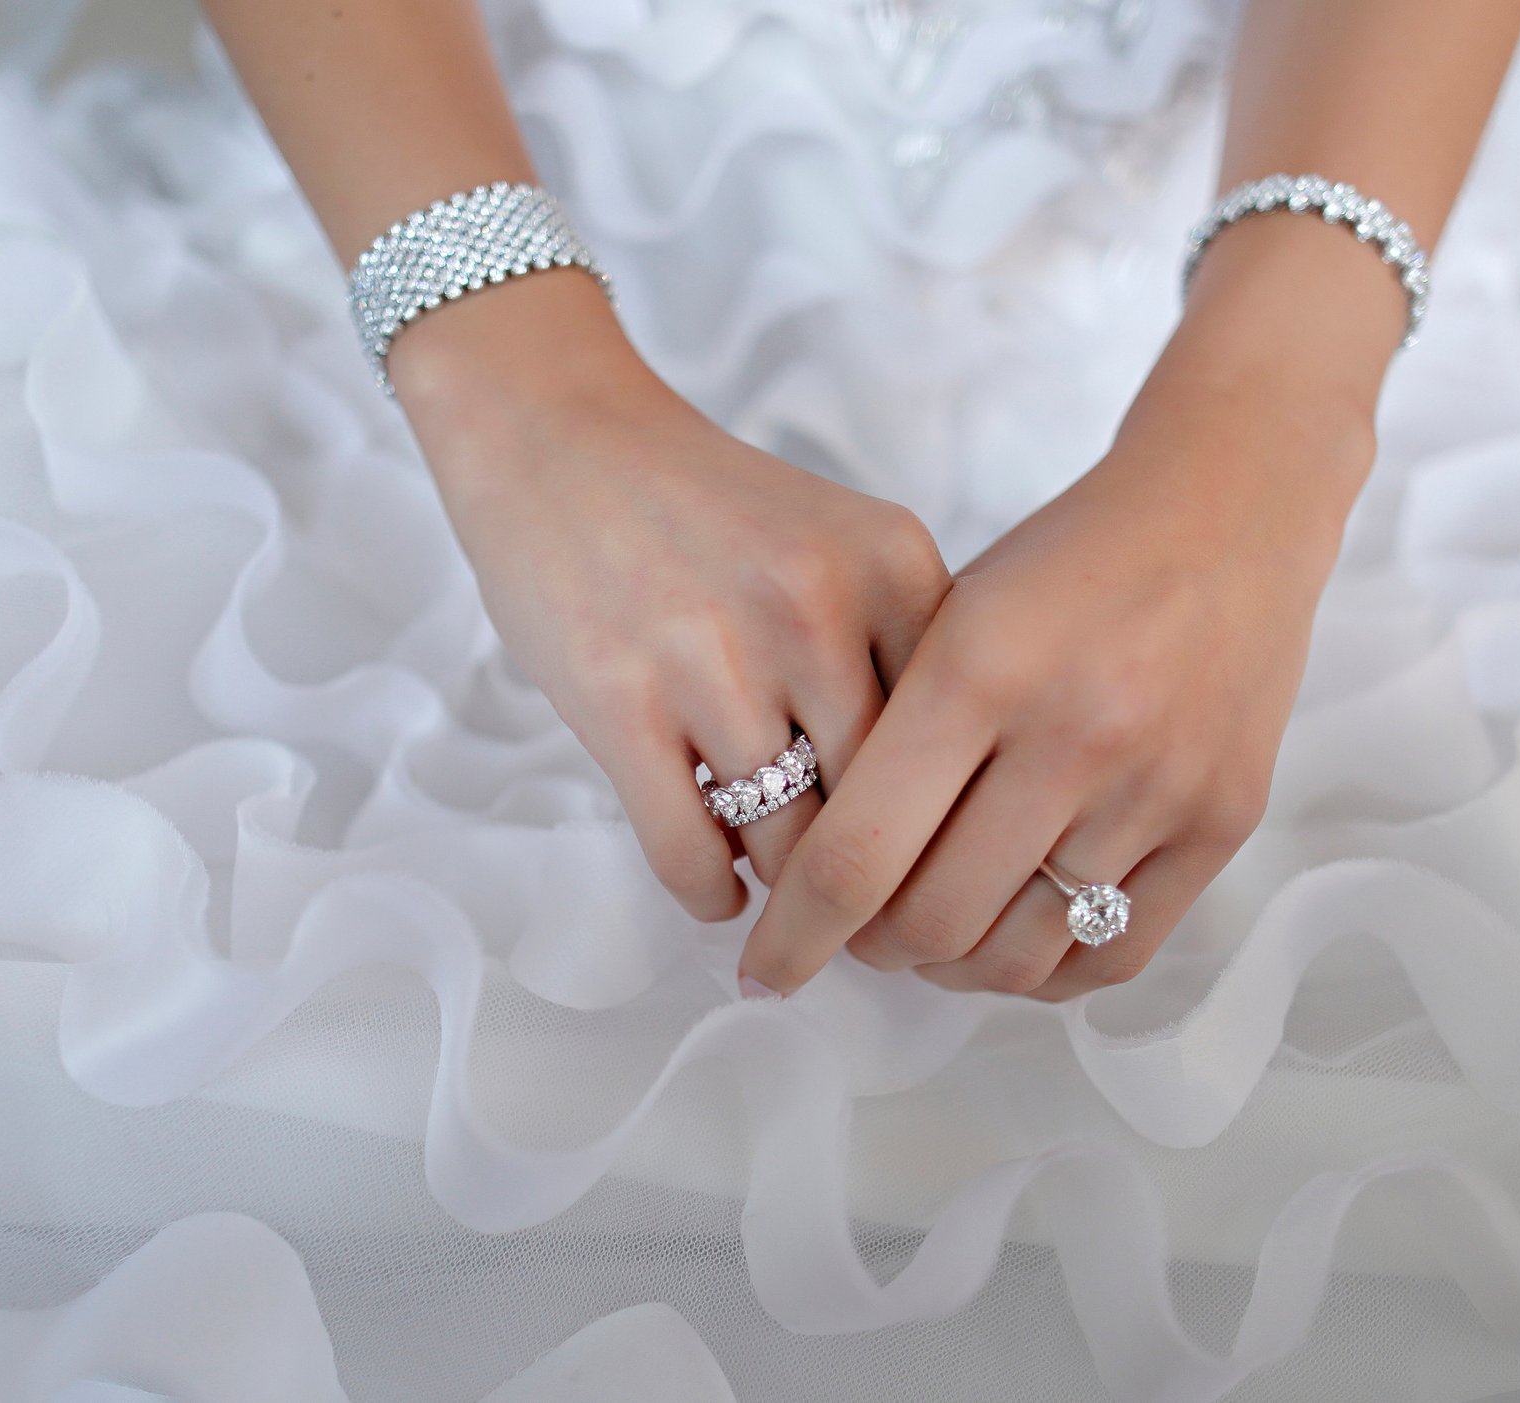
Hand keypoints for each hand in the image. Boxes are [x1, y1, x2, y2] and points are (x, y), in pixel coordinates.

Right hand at [393, 276, 949, 920]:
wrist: (561, 435)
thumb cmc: (709, 511)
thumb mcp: (842, 546)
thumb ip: (897, 656)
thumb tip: (931, 823)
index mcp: (892, 564)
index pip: (958, 739)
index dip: (947, 824)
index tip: (930, 868)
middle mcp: (815, 608)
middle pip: (881, 807)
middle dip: (872, 879)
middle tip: (860, 917)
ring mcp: (714, 656)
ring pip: (788, 845)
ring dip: (785, 889)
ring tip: (781, 891)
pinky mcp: (618, 701)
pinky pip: (689, 853)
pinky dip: (708, 891)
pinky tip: (714, 884)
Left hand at [736, 368, 1371, 997]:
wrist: (1227, 509)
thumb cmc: (1065, 564)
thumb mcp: (948, 614)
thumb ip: (882, 736)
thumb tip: (811, 876)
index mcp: (976, 668)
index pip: (857, 854)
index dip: (796, 932)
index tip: (766, 966)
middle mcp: (1073, 733)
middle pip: (932, 922)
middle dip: (872, 948)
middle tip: (858, 931)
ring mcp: (1157, 785)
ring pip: (1018, 956)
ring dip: (954, 968)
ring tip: (933, 936)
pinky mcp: (1221, 821)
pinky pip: (1113, 957)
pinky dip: (1045, 972)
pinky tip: (1012, 936)